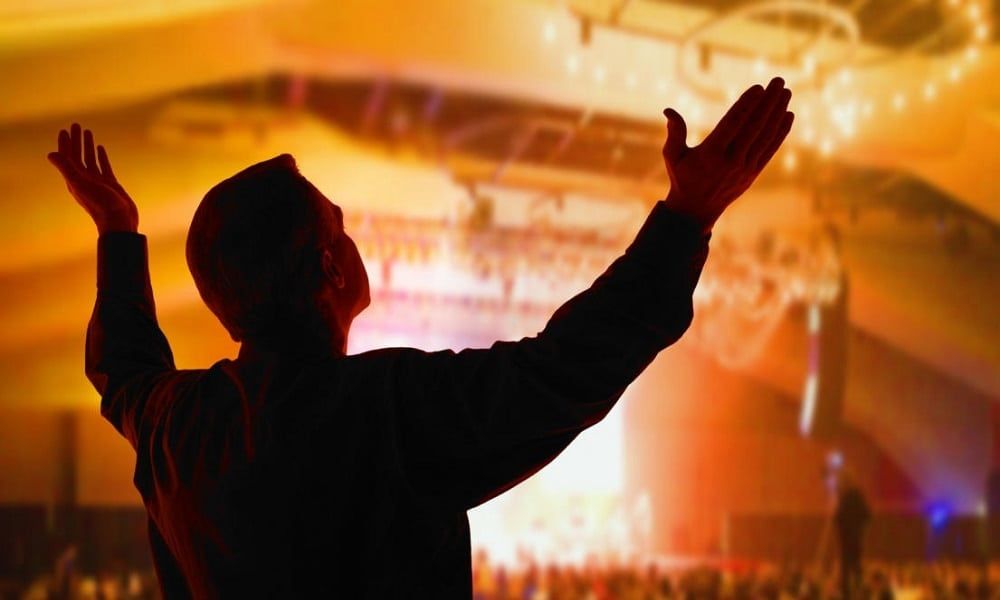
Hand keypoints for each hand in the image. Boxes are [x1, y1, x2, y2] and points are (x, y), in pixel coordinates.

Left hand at [48, 123, 138, 234]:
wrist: (119, 220)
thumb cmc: (100, 204)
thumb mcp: (81, 184)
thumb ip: (66, 169)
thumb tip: (51, 154)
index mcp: (74, 179)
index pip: (67, 157)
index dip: (65, 144)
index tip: (65, 130)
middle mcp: (84, 179)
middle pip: (78, 155)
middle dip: (76, 140)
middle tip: (76, 125)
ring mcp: (97, 181)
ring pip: (90, 159)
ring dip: (88, 146)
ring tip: (88, 132)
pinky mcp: (110, 184)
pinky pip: (103, 166)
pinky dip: (100, 156)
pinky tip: (100, 148)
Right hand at [661, 77, 793, 232]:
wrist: (696, 209)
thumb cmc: (682, 177)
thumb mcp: (673, 156)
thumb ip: (674, 133)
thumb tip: (668, 110)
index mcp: (710, 153)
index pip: (733, 124)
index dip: (747, 105)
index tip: (758, 87)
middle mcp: (730, 161)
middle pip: (754, 126)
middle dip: (768, 102)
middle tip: (778, 81)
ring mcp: (744, 168)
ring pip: (765, 136)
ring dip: (777, 113)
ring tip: (786, 93)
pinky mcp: (753, 173)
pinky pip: (770, 150)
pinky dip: (781, 132)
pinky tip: (788, 115)